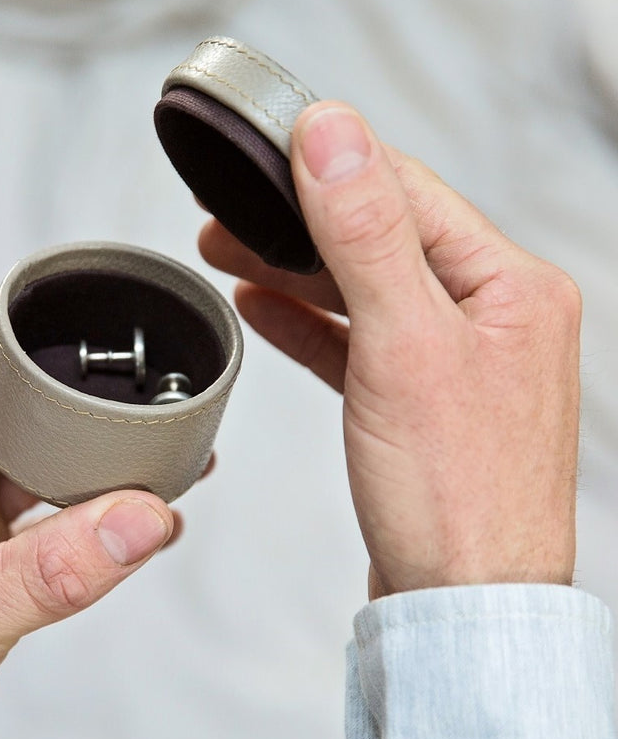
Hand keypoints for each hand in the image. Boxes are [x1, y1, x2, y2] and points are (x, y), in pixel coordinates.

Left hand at [0, 305, 174, 738]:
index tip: (53, 304)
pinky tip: (123, 515)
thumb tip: (143, 516)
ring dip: (75, 454)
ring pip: (18, 465)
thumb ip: (55, 570)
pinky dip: (77, 512)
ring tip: (141, 444)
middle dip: (56, 389)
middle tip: (122, 378)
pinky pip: (33, 522)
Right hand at [200, 102, 580, 599]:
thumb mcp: (404, 344)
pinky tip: (264, 307)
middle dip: (300, 220)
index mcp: (511, 287)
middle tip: (228, 208)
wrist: (459, 605)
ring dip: (295, 269)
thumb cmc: (454, 496)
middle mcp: (491, 316)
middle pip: (381, 238)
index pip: (409, 193)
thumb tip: (332, 133)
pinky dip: (308, 323)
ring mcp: (455, 360)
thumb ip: (366, 233)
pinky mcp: (419, 400)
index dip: (332, 164)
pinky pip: (357, 341)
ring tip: (227, 250)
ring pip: (362, 289)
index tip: (267, 143)